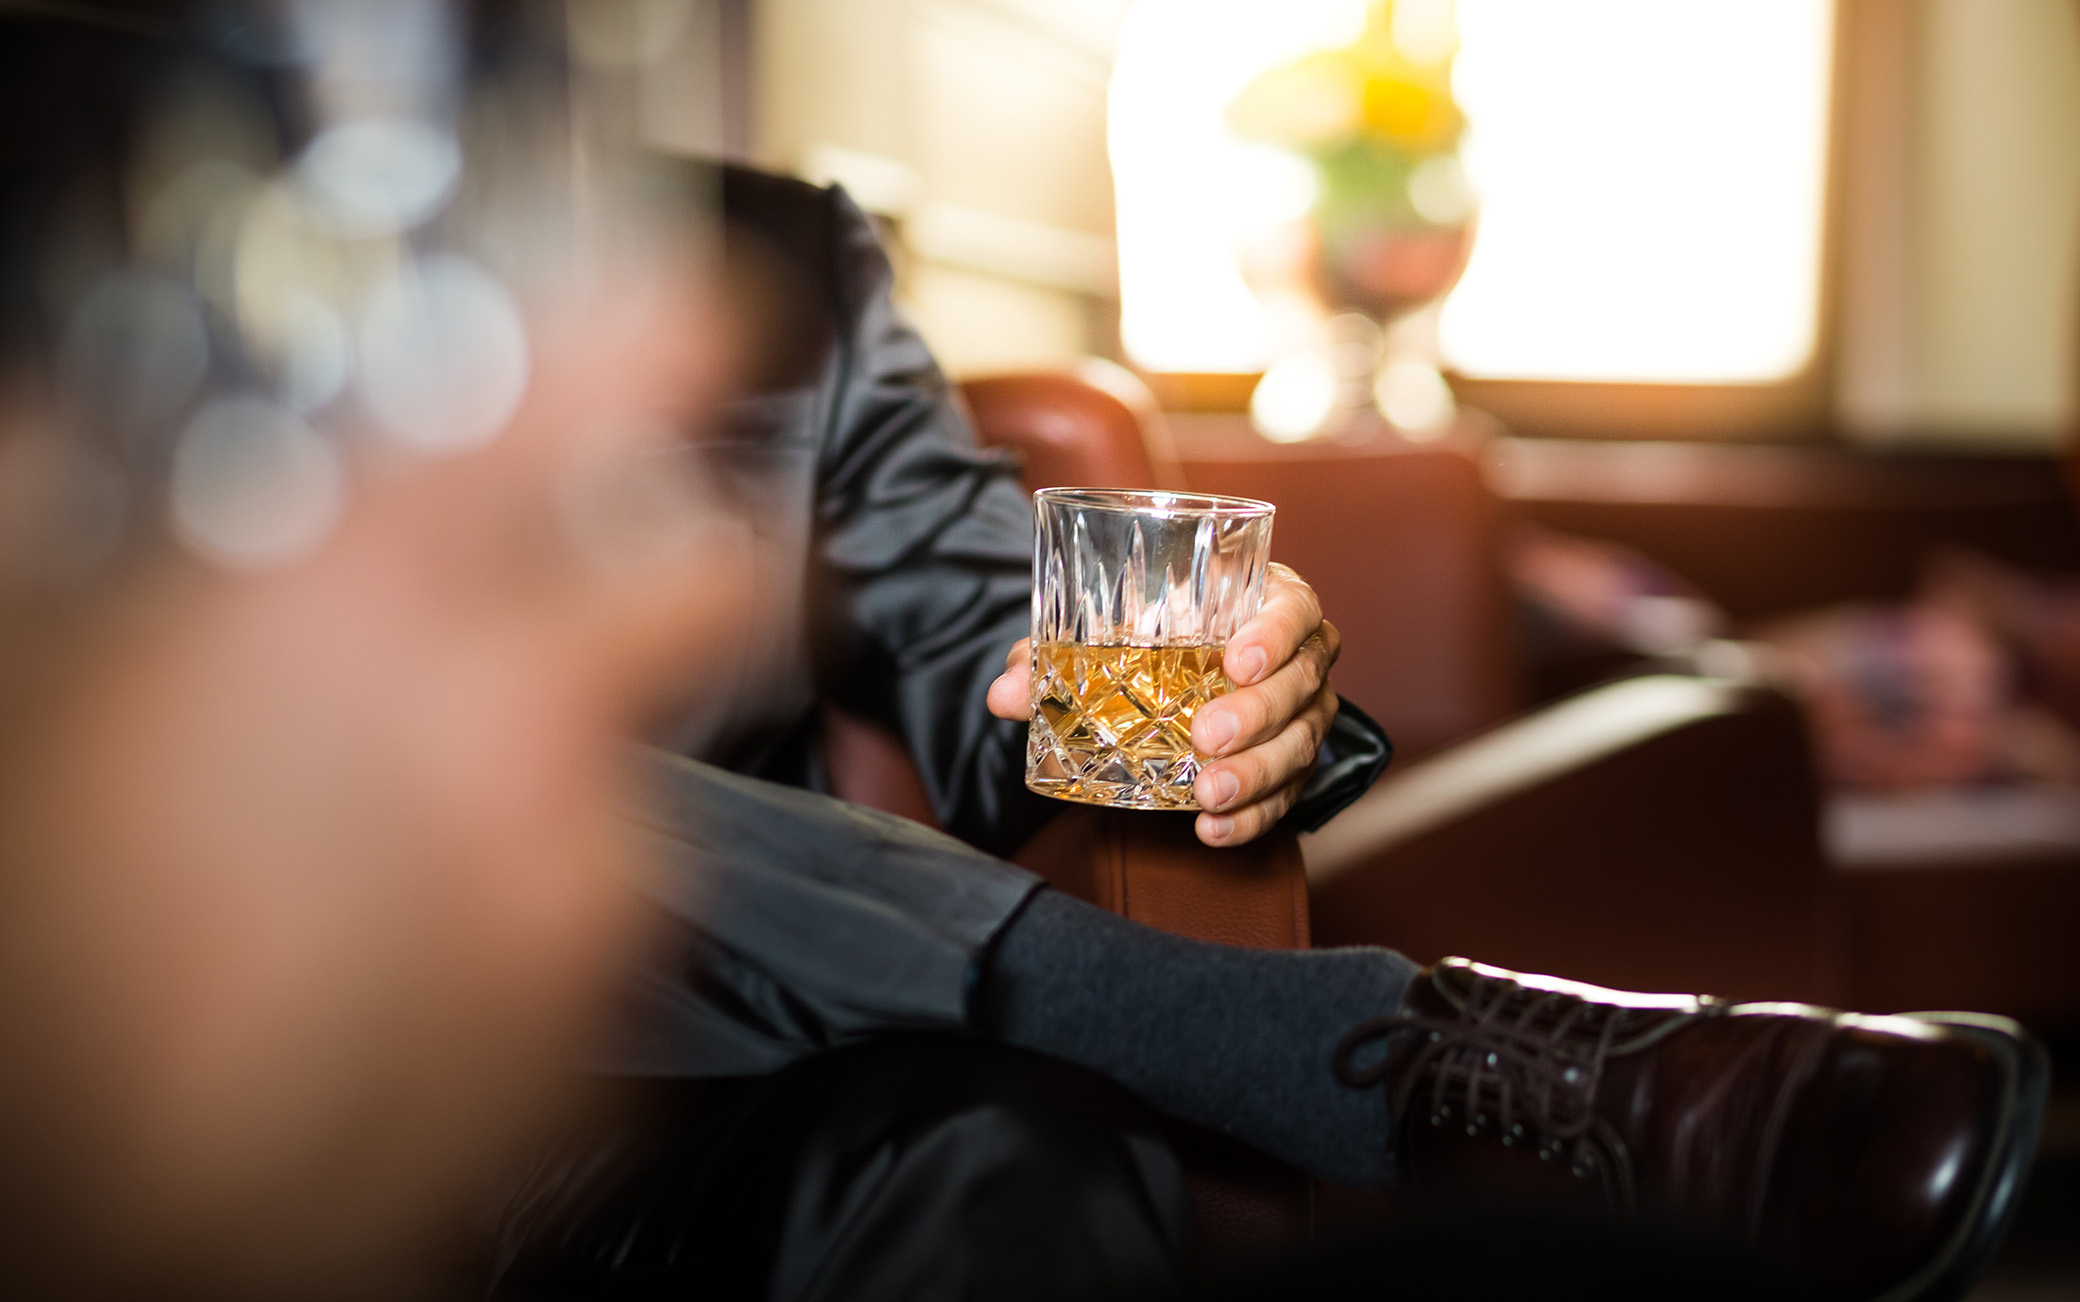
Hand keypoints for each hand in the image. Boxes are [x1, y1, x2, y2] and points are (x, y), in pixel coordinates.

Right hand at [0, 255, 740, 1291]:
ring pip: (638, 781)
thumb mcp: (26, 676)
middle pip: (718, 584)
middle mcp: (512, 726)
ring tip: (403, 838)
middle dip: (689, 565)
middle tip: (610, 578)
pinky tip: (401, 951)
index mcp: (366, 597)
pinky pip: (594, 929)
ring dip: (558, 782)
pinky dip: (531, 919)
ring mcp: (571, 889)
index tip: (706, 315)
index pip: (602, 383)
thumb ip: (74, 522)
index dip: (678, 325)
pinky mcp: (588, 1030)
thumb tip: (56, 434)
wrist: (83, 1221)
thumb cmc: (33, 949)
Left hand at [987, 563, 1340, 846]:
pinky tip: (1214, 829)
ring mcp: (1304, 712)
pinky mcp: (1294, 764)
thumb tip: (1005, 694)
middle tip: (1205, 736)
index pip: (1296, 608)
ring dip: (1256, 774)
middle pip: (1301, 683)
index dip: (1275, 632)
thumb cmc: (1152, 635)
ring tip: (1208, 795)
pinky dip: (1254, 816)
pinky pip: (1287, 794)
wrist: (1177, 672)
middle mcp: (1299, 656)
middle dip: (1257, 714)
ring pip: (1300, 744)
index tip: (1238, 660)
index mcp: (1265, 602)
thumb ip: (1055, 658)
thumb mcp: (1106, 635)